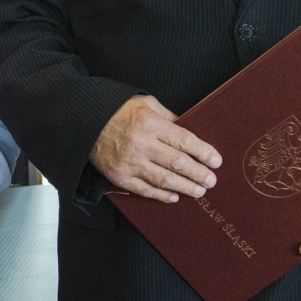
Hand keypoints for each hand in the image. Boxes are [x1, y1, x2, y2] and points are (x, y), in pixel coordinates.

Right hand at [89, 95, 220, 202]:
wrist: (84, 122)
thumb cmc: (118, 111)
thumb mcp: (146, 104)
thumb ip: (169, 117)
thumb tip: (190, 131)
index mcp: (150, 123)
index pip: (184, 140)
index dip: (203, 152)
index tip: (216, 161)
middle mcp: (141, 144)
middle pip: (177, 163)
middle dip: (199, 173)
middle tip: (212, 181)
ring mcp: (129, 162)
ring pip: (164, 180)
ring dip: (185, 187)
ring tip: (199, 191)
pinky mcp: (119, 176)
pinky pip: (145, 190)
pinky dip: (161, 195)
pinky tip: (174, 196)